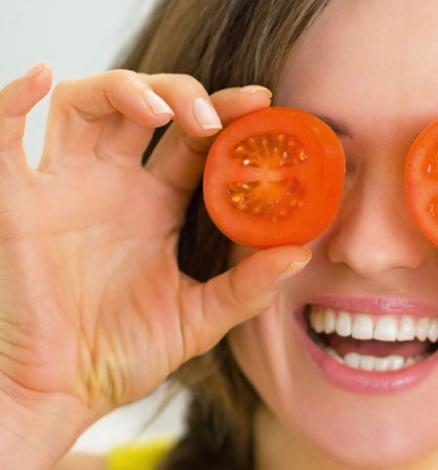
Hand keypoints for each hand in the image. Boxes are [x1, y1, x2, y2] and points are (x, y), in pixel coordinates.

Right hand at [0, 64, 308, 464]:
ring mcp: (63, 187)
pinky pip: (3, 138)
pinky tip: (41, 78)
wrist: (62, 391)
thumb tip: (302, 254)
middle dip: (181, 94)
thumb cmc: (125, 354)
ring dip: (123, 89)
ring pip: (83, 104)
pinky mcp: (16, 203)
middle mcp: (112, 184)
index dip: (224, 114)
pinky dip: (12, 99)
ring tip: (161, 112)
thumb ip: (247, 287)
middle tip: (213, 117)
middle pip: (143, 107)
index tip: (261, 102)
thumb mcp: (199, 319)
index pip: (192, 139)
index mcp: (156, 203)